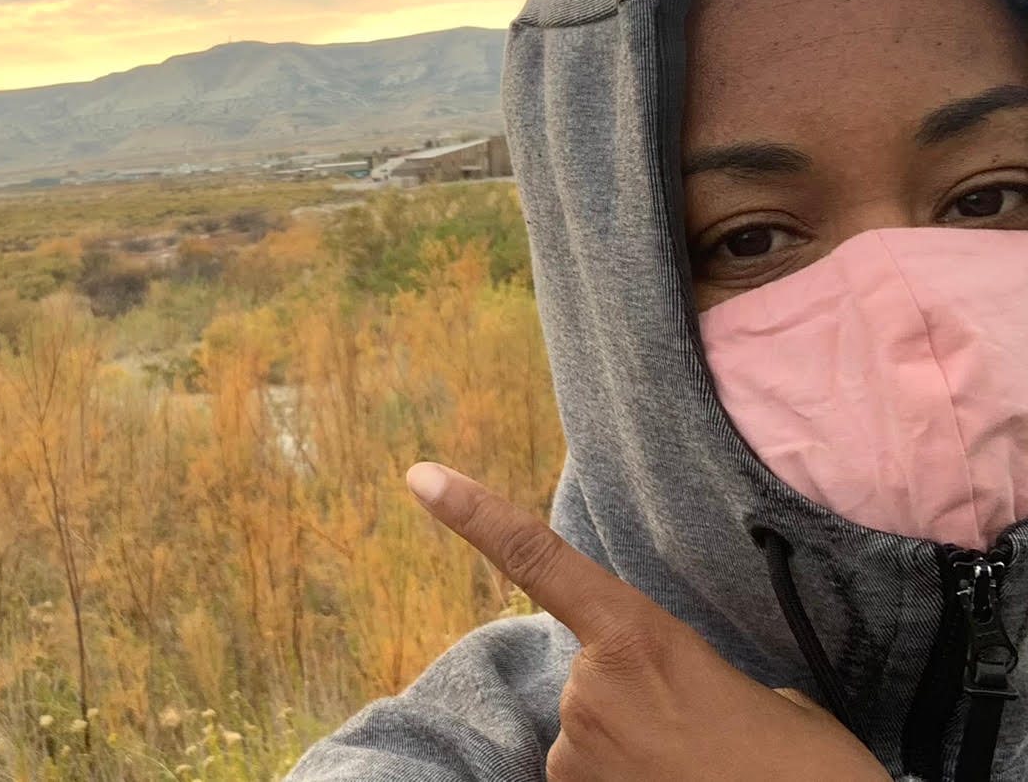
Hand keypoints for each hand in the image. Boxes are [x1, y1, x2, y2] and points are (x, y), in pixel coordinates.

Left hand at [405, 462, 890, 781]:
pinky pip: (589, 775)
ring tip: (700, 768)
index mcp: (640, 636)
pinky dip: (625, 779)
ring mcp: (576, 750)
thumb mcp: (761, 695)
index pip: (539, 559)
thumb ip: (693, 674)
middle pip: (585, 678)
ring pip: (590, 736)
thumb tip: (674, 696)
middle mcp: (590, 688)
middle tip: (701, 737)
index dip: (476, 516)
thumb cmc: (807, 770)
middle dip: (632, 701)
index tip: (422, 478)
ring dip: (634, 750)